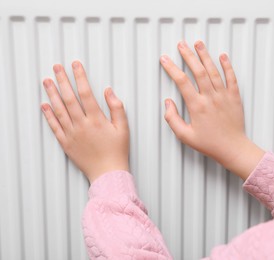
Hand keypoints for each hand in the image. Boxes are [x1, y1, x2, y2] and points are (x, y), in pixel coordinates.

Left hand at [41, 61, 129, 182]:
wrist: (108, 173)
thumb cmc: (117, 151)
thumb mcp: (123, 128)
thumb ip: (117, 107)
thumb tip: (108, 91)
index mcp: (97, 120)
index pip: (86, 93)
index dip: (80, 77)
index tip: (76, 65)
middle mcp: (82, 125)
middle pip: (69, 98)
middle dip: (62, 80)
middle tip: (56, 67)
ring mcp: (72, 134)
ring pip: (59, 110)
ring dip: (52, 94)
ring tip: (46, 81)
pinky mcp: (66, 143)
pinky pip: (54, 126)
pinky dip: (48, 115)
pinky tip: (44, 105)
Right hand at [160, 41, 264, 179]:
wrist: (233, 148)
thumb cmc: (210, 144)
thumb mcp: (185, 136)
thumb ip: (172, 119)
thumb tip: (167, 103)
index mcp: (197, 106)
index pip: (182, 82)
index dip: (171, 68)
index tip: (165, 60)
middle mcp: (210, 98)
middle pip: (198, 71)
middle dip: (188, 55)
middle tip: (181, 44)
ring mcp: (224, 96)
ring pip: (214, 71)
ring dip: (205, 56)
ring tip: (198, 43)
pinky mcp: (235, 97)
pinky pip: (231, 78)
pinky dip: (227, 66)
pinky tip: (223, 56)